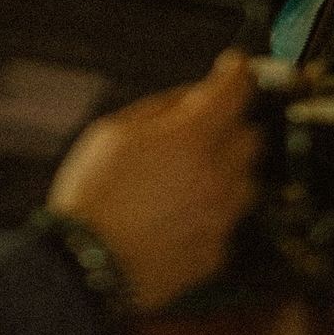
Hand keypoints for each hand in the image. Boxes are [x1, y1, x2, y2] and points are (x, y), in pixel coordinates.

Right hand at [47, 53, 258, 310]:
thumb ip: (161, 108)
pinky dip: (211, 214)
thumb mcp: (114, 132)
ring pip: (246, 183)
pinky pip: (227, 222)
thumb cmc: (91, 195)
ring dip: (227, 173)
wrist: (82, 266)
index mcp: (193, 137)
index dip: (238, 72)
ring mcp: (220, 218)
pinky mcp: (215, 253)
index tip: (236, 67)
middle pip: (251, 137)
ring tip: (189, 180)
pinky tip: (179, 217)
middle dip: (232, 127)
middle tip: (203, 131)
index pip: (236, 91)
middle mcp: (217, 175)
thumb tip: (192, 97)